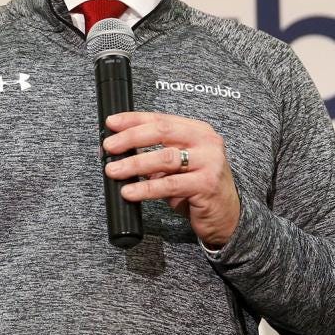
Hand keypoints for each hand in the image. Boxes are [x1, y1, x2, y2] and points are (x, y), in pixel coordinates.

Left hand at [102, 111, 240, 249]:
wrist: (226, 215)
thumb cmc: (196, 188)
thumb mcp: (175, 167)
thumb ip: (153, 156)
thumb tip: (116, 152)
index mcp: (197, 131)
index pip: (161, 119)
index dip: (134, 119)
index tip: (111, 123)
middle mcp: (206, 142)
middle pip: (162, 132)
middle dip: (131, 138)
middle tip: (108, 147)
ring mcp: (209, 162)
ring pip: (165, 158)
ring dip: (134, 164)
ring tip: (113, 170)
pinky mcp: (206, 184)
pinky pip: (170, 185)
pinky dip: (146, 188)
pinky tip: (129, 192)